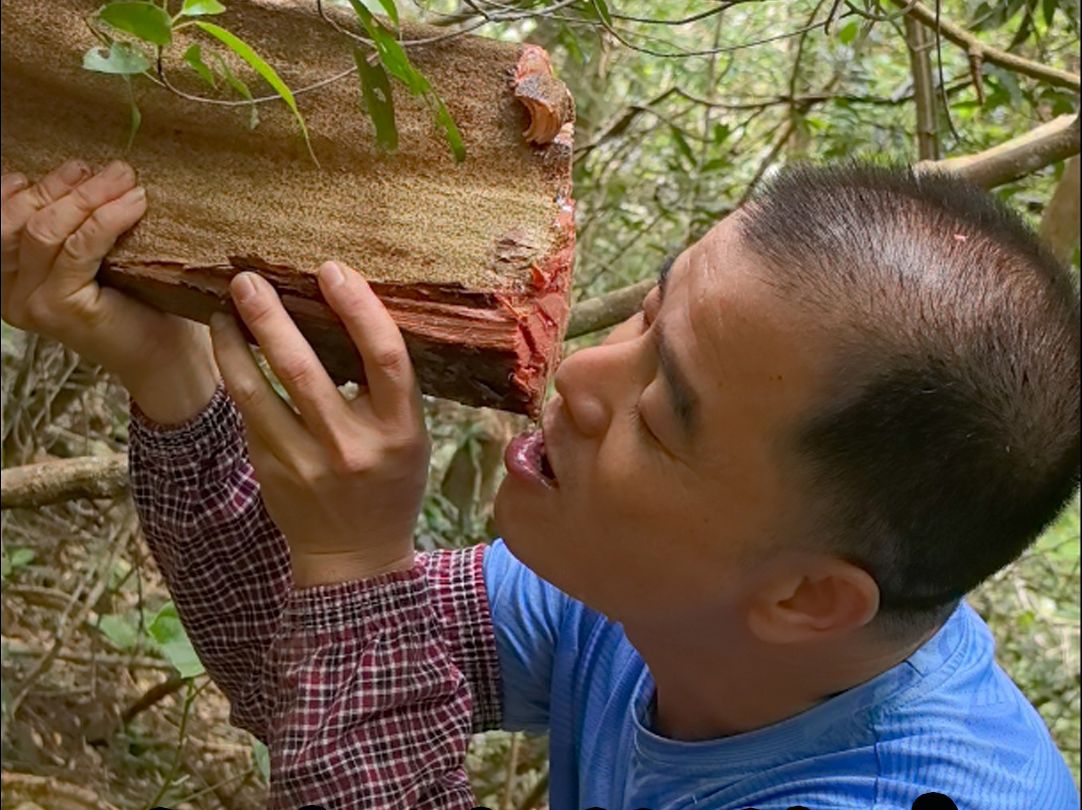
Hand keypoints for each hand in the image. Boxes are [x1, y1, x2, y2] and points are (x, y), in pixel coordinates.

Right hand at [1, 160, 217, 423]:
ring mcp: (33, 302)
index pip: (5, 218)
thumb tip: (81, 171)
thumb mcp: (95, 258)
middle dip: (65, 186)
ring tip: (125, 179)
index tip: (76, 169)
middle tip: (113, 169)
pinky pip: (79, 248)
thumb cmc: (138, 305)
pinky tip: (134, 203)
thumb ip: (73, 227)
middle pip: (23, 219)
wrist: (164, 356)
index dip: (36, 187)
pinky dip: (107, 218)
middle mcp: (11, 293)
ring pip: (47, 229)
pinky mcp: (62, 307)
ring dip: (89, 196)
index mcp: (10, 277)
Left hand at [210, 263, 429, 586]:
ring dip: (235, 343)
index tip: (332, 271)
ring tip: (224, 306)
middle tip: (249, 277)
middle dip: (272, 317)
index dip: (358, 308)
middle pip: (305, 369)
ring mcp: (307, 463)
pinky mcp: (272, 471)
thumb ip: (388, 386)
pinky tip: (226, 345)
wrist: (356, 557)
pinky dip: (233, 374)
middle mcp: (352, 446)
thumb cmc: (389, 483)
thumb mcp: (410, 436)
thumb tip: (352, 310)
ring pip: (258, 391)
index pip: (384, 358)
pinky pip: (247, 413)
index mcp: (400, 431)